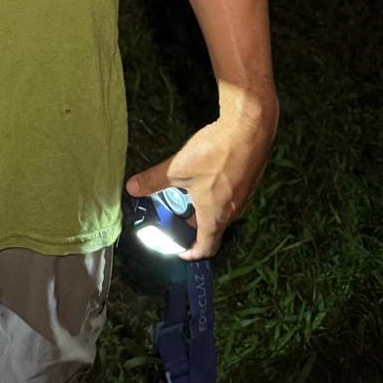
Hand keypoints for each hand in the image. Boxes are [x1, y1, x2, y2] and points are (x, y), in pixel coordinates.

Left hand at [125, 96, 277, 259]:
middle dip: (192, 224)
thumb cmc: (216, 153)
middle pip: (212, 228)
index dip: (191, 253)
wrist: (249, 128)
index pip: (206, 248)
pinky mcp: (250, 180)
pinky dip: (217, 193)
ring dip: (205, 206)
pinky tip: (206, 173)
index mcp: (216, 216)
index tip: (179, 250)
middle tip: (175, 213)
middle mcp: (234, 212)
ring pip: (222, 210)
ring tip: (188, 190)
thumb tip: (132, 188)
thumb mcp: (177, 168)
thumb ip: (154, 181)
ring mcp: (245, 196)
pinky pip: (231, 195)